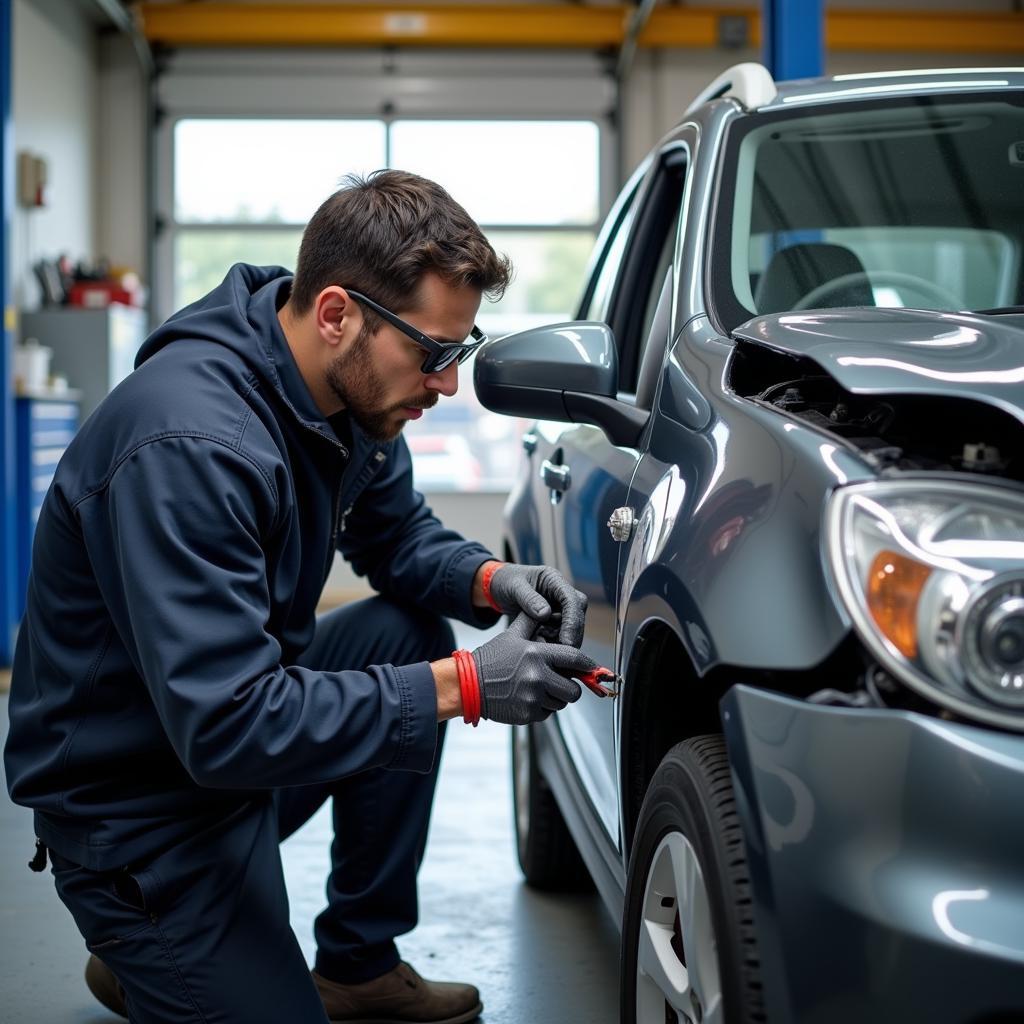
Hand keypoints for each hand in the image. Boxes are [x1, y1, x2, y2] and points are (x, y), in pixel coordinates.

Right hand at [472, 613, 596, 724]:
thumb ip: (532, 621)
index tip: (593, 668)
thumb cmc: (490, 659)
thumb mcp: (511, 635)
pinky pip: (547, 714)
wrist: (468, 684)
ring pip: (561, 704)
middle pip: (574, 690)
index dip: (588, 665)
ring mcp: (532, 698)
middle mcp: (537, 677)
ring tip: (540, 689)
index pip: (574, 659)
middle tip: (561, 682)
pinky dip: (543, 708)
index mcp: (537, 655)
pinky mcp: (527, 714)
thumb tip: (547, 609)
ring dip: (556, 698)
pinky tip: (529, 698)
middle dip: (571, 687)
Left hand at [486, 563, 587, 647]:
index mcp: (554, 579)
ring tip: (546, 650)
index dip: (573, 621)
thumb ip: (529, 599)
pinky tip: (542, 647)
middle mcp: (561, 592)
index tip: (567, 641)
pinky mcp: (554, 618)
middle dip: (572, 635)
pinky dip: (553, 642)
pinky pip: (560, 633)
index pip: (572, 600)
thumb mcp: (514, 587)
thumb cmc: (506, 581)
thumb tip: (546, 613)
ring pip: (571, 627)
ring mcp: (559, 606)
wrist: (498, 587)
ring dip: (562, 640)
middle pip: (577, 615)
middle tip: (562, 652)